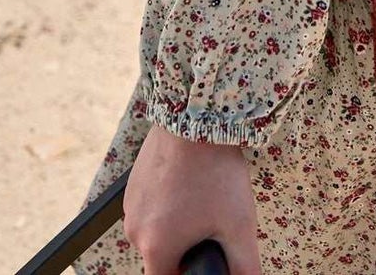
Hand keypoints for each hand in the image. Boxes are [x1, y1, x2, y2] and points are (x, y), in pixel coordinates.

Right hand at [122, 122, 260, 274]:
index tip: (206, 255)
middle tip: (212, 219)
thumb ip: (244, 267)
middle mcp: (135, 229)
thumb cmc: (215, 171)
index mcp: (155, 249)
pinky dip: (168, 201)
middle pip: (163, 255)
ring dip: (178, 222)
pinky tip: (190, 181)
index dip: (190, 272)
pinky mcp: (133, 182)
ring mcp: (131, 203)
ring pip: (157, 229)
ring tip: (204, 196)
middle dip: (188, 245)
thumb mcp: (239, 225)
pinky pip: (151, 205)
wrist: (195, 116)